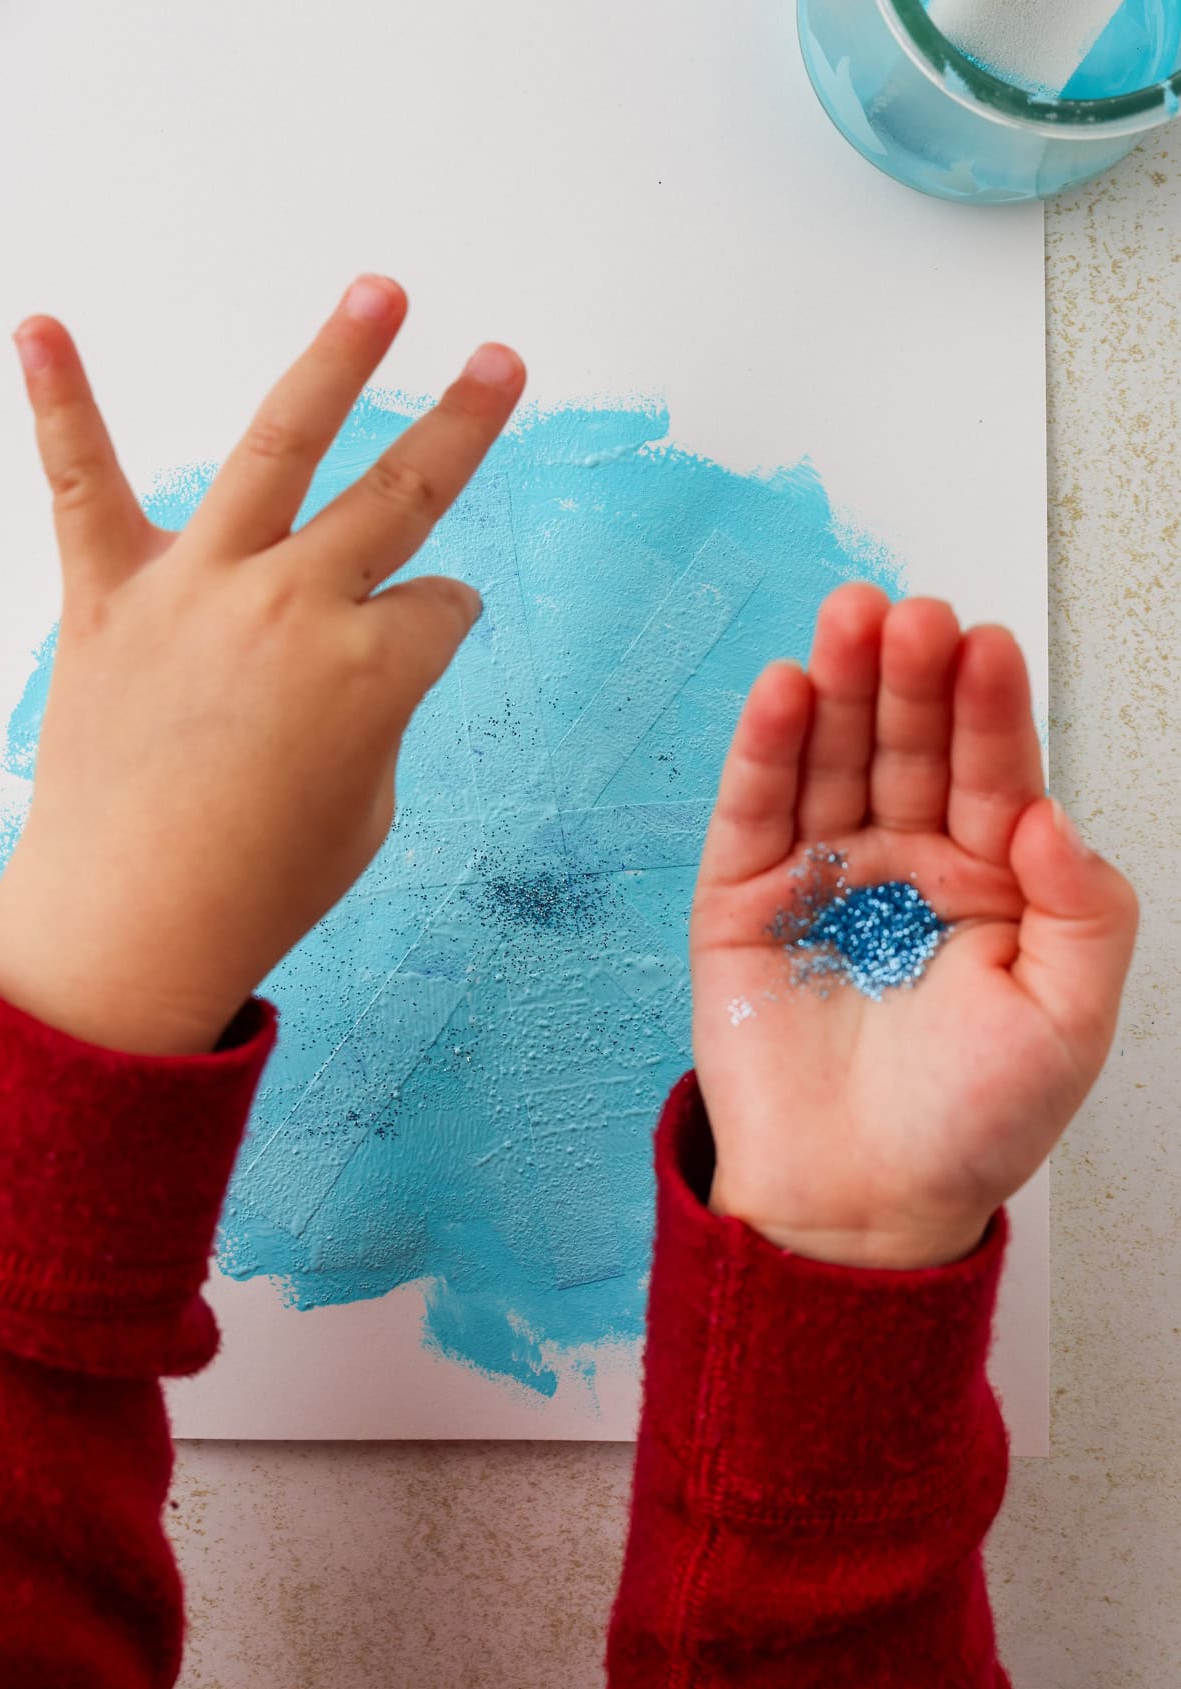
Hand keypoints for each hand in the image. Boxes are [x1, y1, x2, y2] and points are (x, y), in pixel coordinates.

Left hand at [0, 277, 525, 1054]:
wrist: (127, 933)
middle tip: (500, 361)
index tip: (417, 638)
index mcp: (375, 667)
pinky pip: (83, 481)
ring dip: (336, 361)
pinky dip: (59, 402)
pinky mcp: (108, 595)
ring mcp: (198, 588)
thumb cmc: (260, 887)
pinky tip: (39, 326)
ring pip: (278, 448)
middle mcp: (295, 605)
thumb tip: (355, 653)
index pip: (441, 603)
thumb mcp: (368, 809)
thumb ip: (375, 709)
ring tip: (381, 292)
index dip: (438, 621)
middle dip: (463, 423)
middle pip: (403, 493)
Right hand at [690, 585, 1137, 1268]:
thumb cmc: (971, 1124)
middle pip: (906, 743)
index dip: (988, 709)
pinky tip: (784, 690)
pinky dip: (765, 749)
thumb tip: (1054, 815)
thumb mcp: (1068, 1024)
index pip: (992, 770)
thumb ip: (1084, 914)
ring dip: (837, 686)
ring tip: (848, 622)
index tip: (985, 647)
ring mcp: (820, 871)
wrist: (860, 1208)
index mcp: (989, 876)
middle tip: (912, 617)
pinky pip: (754, 809)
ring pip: (830, 757)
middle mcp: (904, 857)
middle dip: (909, 678)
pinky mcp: (741, 895)